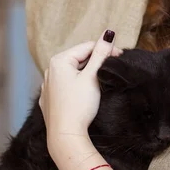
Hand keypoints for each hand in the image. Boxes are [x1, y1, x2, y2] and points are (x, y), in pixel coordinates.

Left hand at [39, 30, 121, 155]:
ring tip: (101, 81)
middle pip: (79, 59)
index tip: (121, 56)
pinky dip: (76, 85)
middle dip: (96, 61)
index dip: (106, 49)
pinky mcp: (49, 99)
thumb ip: (101, 53)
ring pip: (72, 72)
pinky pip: (65, 85)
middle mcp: (50, 70)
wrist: (65, 136)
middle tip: (113, 68)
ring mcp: (48, 85)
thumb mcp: (92, 77)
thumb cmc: (79, 106)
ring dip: (87, 72)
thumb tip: (108, 33)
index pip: (87, 47)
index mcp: (60, 60)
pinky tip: (84, 93)